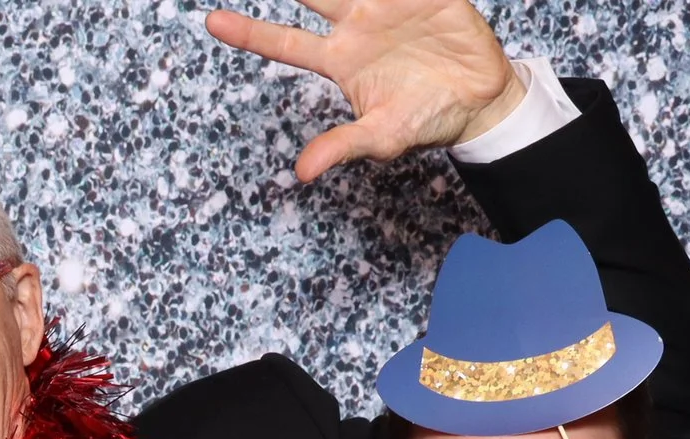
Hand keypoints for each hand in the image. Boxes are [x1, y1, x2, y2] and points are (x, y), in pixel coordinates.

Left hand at [205, 0, 520, 181]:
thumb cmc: (424, 120)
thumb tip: (302, 172)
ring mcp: (386, 5)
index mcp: (339, 61)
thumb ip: (342, 146)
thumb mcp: (381, 138)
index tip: (211, 20)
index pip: (284, 44)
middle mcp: (355, 27)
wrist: (479, 101)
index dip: (249, 32)